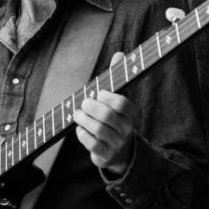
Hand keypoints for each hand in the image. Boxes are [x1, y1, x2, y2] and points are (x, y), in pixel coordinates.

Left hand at [73, 52, 134, 175]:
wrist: (119, 150)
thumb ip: (116, 77)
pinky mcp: (106, 155)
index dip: (107, 97)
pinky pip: (92, 144)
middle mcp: (126, 128)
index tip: (99, 94)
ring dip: (83, 120)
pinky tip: (80, 130)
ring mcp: (117, 143)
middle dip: (90, 107)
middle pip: (106, 116)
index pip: (122, 103)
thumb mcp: (117, 98)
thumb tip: (119, 53)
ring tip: (77, 115)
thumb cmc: (114, 118)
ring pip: (98, 130)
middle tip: (83, 104)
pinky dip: (82, 135)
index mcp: (130, 112)